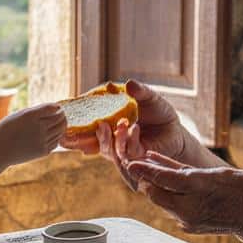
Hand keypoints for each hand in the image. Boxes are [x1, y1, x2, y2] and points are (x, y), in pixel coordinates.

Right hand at [0, 103, 66, 165]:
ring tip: (59, 124)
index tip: (58, 107)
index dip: (57, 107)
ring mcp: (42, 140)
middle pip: (60, 119)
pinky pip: (55, 142)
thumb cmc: (7, 130)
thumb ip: (35, 112)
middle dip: (62, 116)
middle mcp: (39, 127)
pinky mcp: (43, 151)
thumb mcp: (18, 115)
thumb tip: (52, 109)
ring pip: (60, 131)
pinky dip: (56, 137)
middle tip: (62, 114)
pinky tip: (52, 135)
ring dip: (62, 126)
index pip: (53, 108)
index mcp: (31, 116)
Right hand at [60, 80, 192, 188]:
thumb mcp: (150, 97)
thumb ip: (140, 91)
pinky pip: (126, 153)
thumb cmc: (158, 111)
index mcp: (105, 118)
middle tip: (99, 124)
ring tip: (121, 124)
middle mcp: (108, 135)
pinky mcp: (132, 157)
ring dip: (110, 138)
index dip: (76, 120)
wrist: (174, 130)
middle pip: (89, 139)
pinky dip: (129, 140)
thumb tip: (129, 84)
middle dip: (87, 136)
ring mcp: (118, 147)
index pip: (85, 121)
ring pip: (106, 148)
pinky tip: (135, 129)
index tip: (69, 117)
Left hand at [126, 152, 242, 235]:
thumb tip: (156, 161)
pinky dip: (167, 198)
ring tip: (150, 173)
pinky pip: (171, 210)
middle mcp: (189, 207)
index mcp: (198, 187)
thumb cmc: (239, 189)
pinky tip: (166, 188)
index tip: (130, 162)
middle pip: (156, 193)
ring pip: (162, 202)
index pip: (163, 178)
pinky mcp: (188, 227)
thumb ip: (183, 168)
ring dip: (155, 189)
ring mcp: (188, 220)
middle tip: (138, 166)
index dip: (144, 170)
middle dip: (146, 180)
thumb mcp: (214, 171)